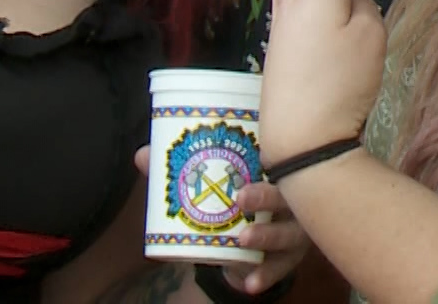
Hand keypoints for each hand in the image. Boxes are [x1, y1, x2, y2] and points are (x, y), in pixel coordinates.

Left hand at [130, 148, 311, 293]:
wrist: (245, 247)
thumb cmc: (232, 203)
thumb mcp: (213, 186)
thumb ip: (181, 172)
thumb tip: (143, 156)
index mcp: (276, 172)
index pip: (281, 158)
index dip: (273, 155)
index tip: (258, 155)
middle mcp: (292, 198)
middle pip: (288, 194)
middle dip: (267, 195)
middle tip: (242, 197)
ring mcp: (295, 228)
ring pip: (290, 232)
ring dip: (269, 235)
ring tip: (244, 238)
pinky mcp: (289, 257)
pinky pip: (281, 267)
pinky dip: (267, 275)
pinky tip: (251, 283)